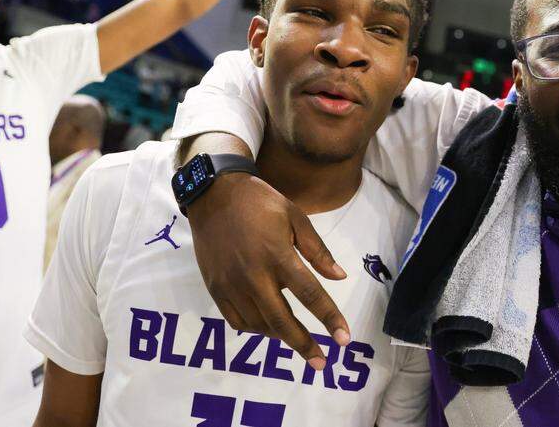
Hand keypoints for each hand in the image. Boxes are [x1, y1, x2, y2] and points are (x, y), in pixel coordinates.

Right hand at [186, 172, 349, 368]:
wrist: (214, 194)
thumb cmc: (260, 203)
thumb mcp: (296, 217)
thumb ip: (317, 251)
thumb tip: (339, 277)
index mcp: (277, 255)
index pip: (310, 294)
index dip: (329, 318)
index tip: (344, 339)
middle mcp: (253, 275)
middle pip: (282, 320)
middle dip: (304, 345)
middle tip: (322, 363)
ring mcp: (231, 284)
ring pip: (259, 324)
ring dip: (281, 336)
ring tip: (298, 341)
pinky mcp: (215, 288)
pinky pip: (237, 320)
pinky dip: (255, 329)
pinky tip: (268, 327)